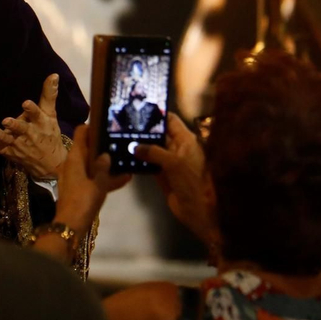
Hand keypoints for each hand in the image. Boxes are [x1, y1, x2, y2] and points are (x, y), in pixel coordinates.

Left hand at [0, 74, 65, 179]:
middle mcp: (29, 134)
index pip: (37, 115)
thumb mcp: (51, 115)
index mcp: (40, 123)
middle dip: (14, 126)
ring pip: (7, 140)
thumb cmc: (49, 134)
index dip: (32, 109)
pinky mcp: (8, 152)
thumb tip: (53, 75)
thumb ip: (49, 95)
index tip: (26, 103)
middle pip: (21, 129)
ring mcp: (17, 144)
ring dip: (0, 136)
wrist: (50, 164)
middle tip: (7, 120)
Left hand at [54, 124, 130, 233]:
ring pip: (92, 164)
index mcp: (74, 158)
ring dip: (106, 163)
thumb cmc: (84, 200)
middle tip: (120, 141)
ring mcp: (75, 177)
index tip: (106, 124)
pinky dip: (105, 177)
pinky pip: (93, 178)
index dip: (92, 127)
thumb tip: (106, 154)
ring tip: (126, 160)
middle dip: (103, 145)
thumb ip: (103, 167)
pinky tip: (125, 179)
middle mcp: (72, 164)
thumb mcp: (98, 182)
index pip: (81, 133)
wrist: (71, 226)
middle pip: (88, 148)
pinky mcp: (79, 189)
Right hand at [135, 113, 217, 251]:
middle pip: (159, 134)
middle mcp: (178, 148)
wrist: (201, 210)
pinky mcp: (163, 176)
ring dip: (139, 146)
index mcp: (186, 140)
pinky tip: (125, 157)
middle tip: (122, 124)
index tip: (138, 109)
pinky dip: (139, 161)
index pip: (170, 121)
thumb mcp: (174, 163)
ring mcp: (170, 162)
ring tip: (119, 138)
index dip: (156, 114)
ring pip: (152, 149)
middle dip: (144, 130)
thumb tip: (135, 146)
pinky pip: (149, 164)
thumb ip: (154, 152)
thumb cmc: (192, 181)